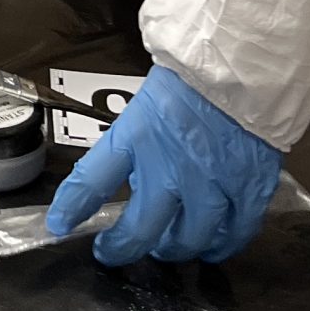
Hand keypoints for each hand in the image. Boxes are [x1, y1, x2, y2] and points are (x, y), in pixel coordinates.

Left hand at [46, 65, 282, 264]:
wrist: (246, 59)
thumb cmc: (193, 71)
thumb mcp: (148, 98)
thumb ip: (138, 134)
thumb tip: (131, 163)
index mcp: (137, 135)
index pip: (93, 179)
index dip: (73, 208)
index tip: (60, 224)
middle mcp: (170, 167)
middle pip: (142, 227)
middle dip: (123, 246)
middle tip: (114, 251)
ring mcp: (212, 182)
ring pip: (191, 237)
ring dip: (175, 248)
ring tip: (167, 246)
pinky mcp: (250, 188)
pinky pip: (236, 231)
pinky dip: (223, 244)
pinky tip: (213, 245)